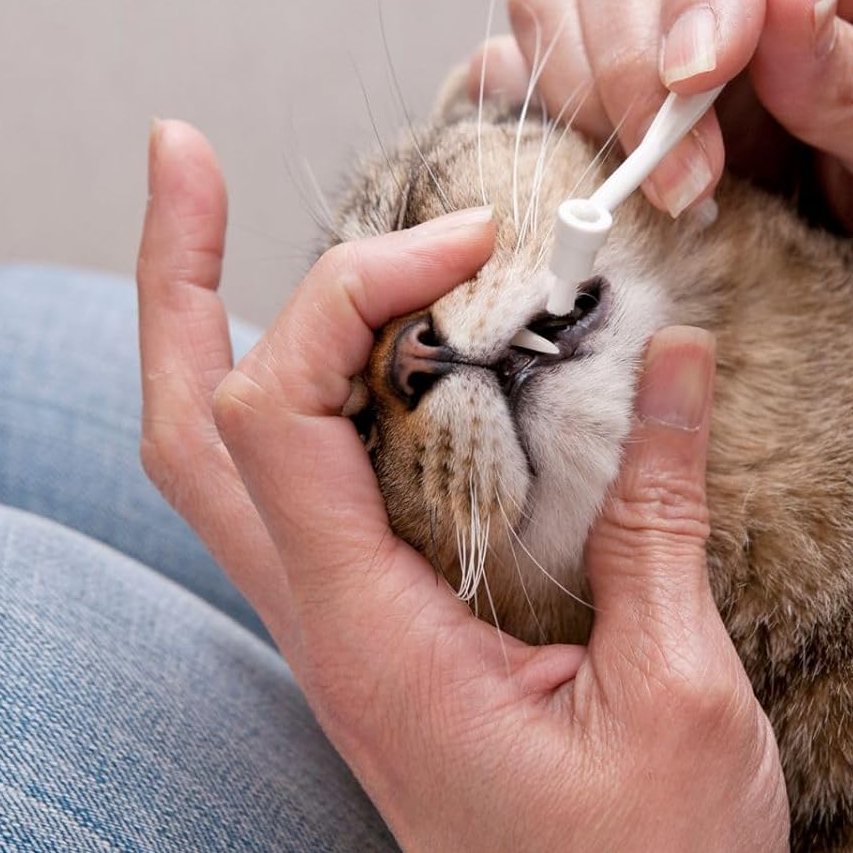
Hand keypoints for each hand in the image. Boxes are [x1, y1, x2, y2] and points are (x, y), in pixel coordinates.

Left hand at [136, 120, 790, 852]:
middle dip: (175, 280)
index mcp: (373, 640)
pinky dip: (315, 394)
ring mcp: (345, 632)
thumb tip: (675, 361)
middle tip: (185, 158)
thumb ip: (659, 518)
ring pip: (226, 464)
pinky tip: (375, 351)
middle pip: (187, 432)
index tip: (467, 242)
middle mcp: (328, 627)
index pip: (280, 417)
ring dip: (219, 329)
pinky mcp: (386, 635)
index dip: (350, 292)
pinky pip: (310, 496)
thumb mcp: (677, 694)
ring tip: (234, 220)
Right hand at [469, 0, 852, 308]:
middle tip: (688, 182)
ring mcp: (663, 36)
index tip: (699, 77)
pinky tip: (578, 177)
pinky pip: (519, 77)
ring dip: (584, 98)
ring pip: (558, 3)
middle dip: (636, 69)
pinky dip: (526, 122)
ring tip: (658, 196)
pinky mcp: (612, 104)